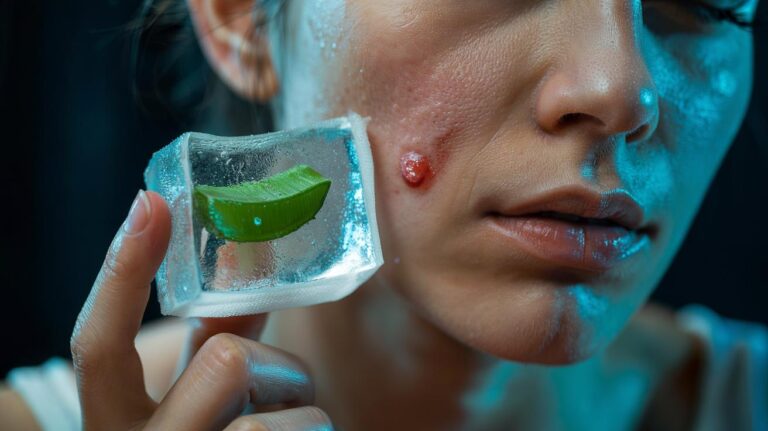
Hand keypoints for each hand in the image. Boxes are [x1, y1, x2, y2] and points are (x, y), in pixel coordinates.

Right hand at [70, 191, 332, 429]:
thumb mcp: (203, 392)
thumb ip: (216, 331)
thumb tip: (242, 248)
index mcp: (115, 422)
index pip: (97, 344)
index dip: (120, 272)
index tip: (152, 200)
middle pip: (225, 363)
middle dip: (275, 364)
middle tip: (281, 388)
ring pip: (278, 416)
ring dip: (304, 411)